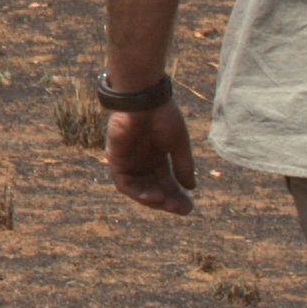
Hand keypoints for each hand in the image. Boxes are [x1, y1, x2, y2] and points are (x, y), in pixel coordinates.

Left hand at [106, 100, 198, 216]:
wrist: (144, 98)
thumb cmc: (162, 116)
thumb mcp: (178, 144)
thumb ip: (183, 166)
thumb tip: (191, 188)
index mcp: (157, 159)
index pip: (167, 184)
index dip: (177, 197)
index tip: (189, 207)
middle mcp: (142, 163)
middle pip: (154, 190)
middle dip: (167, 202)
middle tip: (181, 209)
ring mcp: (128, 162)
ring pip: (139, 190)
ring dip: (152, 200)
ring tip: (167, 203)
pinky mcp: (115, 160)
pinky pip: (124, 184)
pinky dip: (137, 193)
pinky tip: (154, 196)